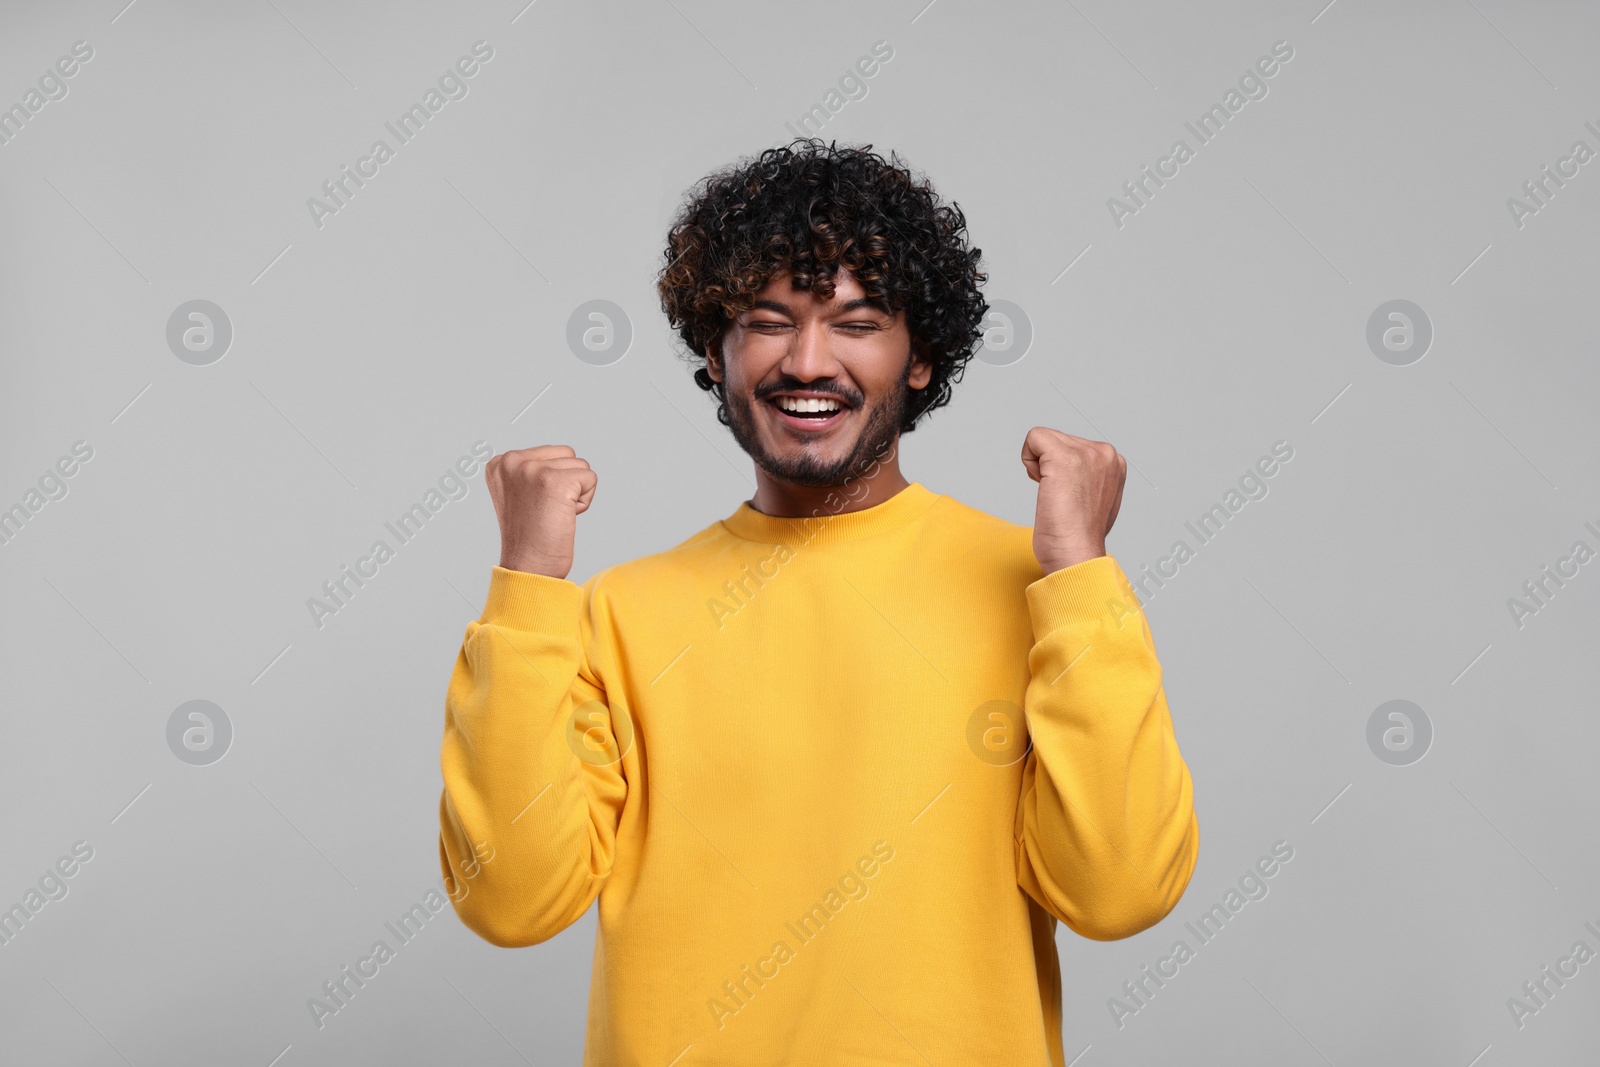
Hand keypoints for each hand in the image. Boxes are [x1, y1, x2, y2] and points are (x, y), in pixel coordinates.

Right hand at [485, 445, 596, 578]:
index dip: (553, 482)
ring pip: (581, 466)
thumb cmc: (529, 537)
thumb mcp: (519, 493)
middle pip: (567, 455)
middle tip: (546, 511)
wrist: (528, 568)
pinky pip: (591, 479)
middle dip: (566, 483)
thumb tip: (563, 456)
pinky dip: (584, 502)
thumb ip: (531, 470)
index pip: (551, 453)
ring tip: (553, 514)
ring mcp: (532, 470)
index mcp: (501, 462)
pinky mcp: (555, 481)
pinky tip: (563, 517)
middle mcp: (512, 462)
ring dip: (576, 493)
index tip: (534, 506)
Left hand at [1020, 427, 1126, 574]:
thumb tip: (1072, 474)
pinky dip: (1028, 458)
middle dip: (1049, 466)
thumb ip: (1088, 478)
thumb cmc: (1080, 538)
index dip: (1062, 471)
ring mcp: (1087, 454)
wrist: (1076, 556)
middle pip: (1057, 439)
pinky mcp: (1065, 458)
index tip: (1071, 496)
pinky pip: (1034, 438)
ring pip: (1044, 439)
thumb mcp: (1095, 499)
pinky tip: (1041, 484)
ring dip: (1039, 465)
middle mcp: (1105, 454)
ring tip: (1054, 494)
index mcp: (1114, 463)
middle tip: (1060, 497)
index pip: (1072, 446)